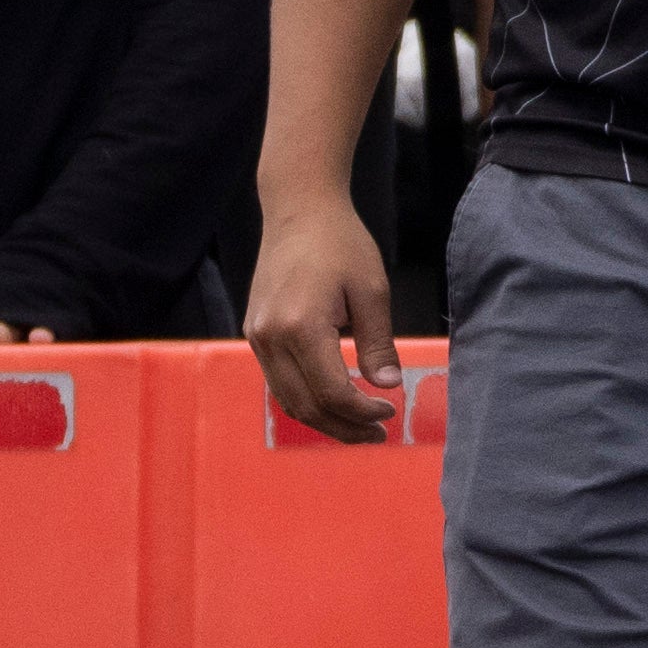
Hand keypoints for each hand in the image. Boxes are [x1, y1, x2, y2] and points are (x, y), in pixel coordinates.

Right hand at [243, 193, 396, 444]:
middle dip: (344, 427)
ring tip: (360, 427)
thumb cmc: (341, 244)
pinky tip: (334, 403)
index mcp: (301, 327)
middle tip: (379, 436)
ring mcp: (256, 338)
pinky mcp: (254, 334)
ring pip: (287, 400)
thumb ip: (379, 343)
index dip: (363, 412)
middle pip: (305, 406)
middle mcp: (270, 338)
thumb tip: (388, 386)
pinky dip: (305, 400)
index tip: (392, 412)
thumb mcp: (372, 290)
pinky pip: (278, 381)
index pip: (332, 391)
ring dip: (323, 420)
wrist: (298, 211)